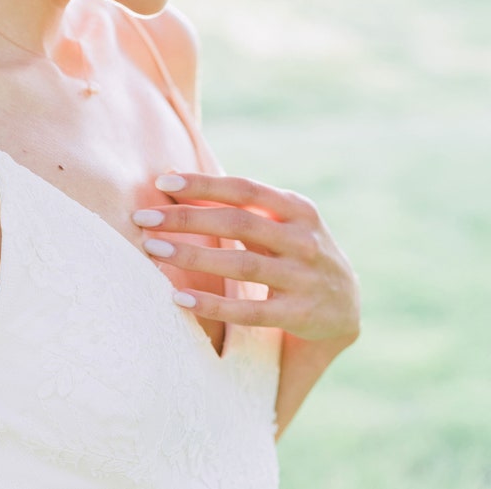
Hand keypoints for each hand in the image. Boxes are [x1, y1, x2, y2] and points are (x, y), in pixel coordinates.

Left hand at [132, 173, 359, 343]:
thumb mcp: (276, 220)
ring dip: (194, 255)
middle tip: (143, 219)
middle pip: (238, 223)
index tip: (163, 180)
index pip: (244, 189)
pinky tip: (179, 297)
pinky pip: (251, 311)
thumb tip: (171, 175)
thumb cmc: (294, 250)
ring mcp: (303, 277)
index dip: (203, 184)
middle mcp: (302, 239)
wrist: (347, 304)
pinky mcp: (300, 314)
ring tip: (152, 249)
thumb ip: (233, 203)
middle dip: (187, 219)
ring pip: (242, 265)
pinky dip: (213, 304)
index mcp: (296, 208)